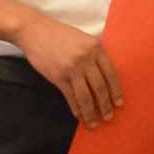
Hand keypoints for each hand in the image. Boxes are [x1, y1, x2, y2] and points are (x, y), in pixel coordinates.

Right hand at [17, 8, 121, 123]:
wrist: (34, 30)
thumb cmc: (59, 34)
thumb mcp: (82, 39)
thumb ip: (93, 55)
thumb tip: (103, 79)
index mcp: (96, 47)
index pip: (111, 74)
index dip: (116, 91)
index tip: (119, 103)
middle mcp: (86, 58)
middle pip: (100, 87)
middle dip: (106, 105)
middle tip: (109, 117)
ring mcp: (72, 68)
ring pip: (86, 96)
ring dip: (91, 112)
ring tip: (94, 123)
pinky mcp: (58, 76)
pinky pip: (71, 97)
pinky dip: (76, 108)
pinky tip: (79, 116)